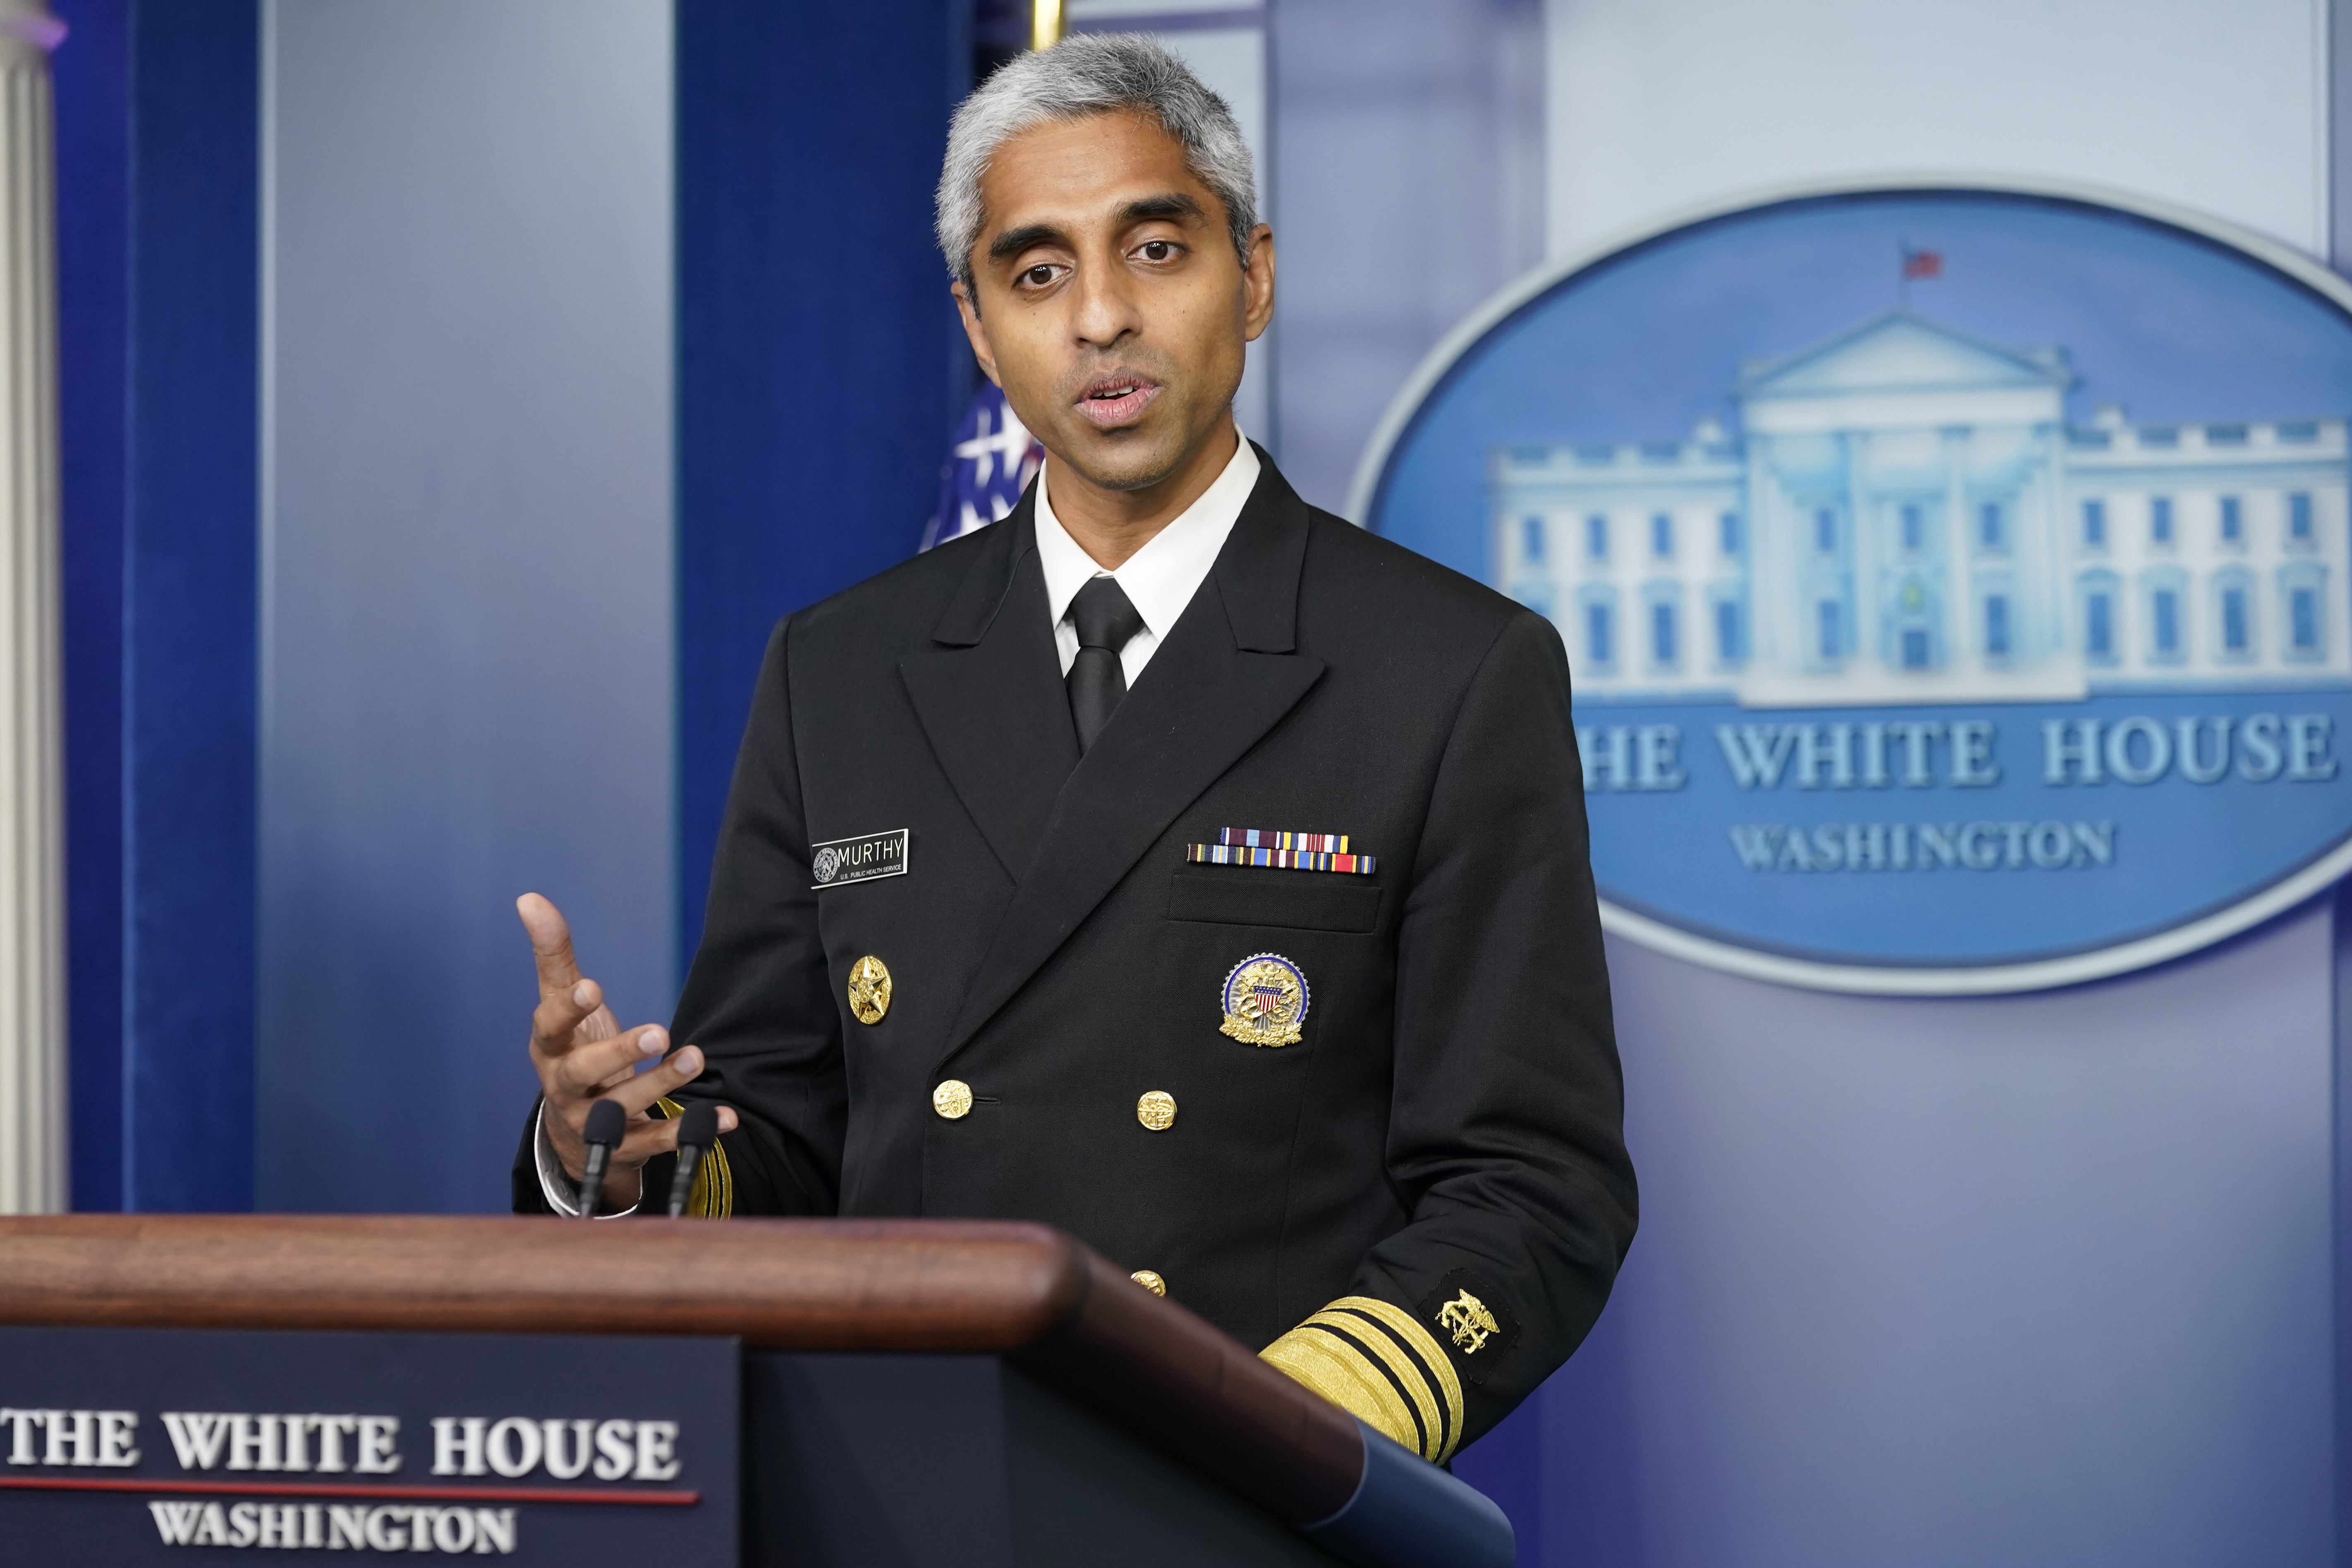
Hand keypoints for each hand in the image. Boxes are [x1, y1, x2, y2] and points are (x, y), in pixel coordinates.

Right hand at [518, 893, 737, 1211]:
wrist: (576, 1132)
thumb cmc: (573, 1049)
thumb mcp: (562, 1004)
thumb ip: (554, 955)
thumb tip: (530, 898)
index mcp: (550, 1047)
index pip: (550, 1026)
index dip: (568, 1009)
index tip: (593, 988)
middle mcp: (566, 1087)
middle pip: (582, 1071)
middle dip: (619, 1052)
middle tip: (658, 1030)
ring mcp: (594, 1122)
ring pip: (622, 1107)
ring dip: (660, 1084)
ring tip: (695, 1057)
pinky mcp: (627, 1148)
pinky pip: (659, 1142)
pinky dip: (691, 1131)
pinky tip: (725, 1117)